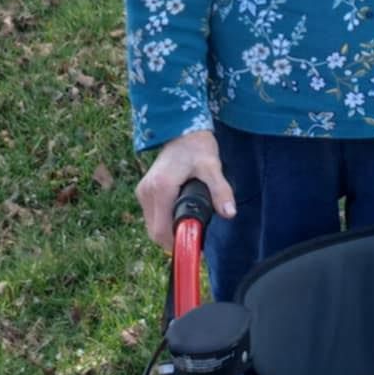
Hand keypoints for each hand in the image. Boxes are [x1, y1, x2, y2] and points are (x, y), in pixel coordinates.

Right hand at [135, 129, 235, 249]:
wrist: (182, 130)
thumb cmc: (197, 147)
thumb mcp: (212, 167)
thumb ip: (220, 191)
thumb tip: (230, 213)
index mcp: (161, 188)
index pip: (162, 230)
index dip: (177, 242)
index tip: (196, 244)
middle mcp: (147, 192)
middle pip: (155, 232)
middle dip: (175, 239)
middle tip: (196, 235)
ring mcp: (143, 192)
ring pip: (152, 226)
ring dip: (169, 231)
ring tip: (190, 224)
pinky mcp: (144, 192)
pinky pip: (152, 217)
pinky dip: (165, 222)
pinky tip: (180, 216)